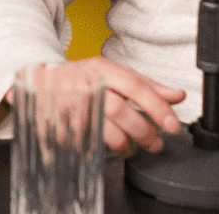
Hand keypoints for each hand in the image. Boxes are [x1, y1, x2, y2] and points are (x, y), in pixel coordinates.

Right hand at [10, 58, 186, 156]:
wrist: (40, 77)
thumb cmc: (84, 77)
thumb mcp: (115, 74)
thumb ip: (147, 86)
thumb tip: (178, 96)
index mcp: (102, 68)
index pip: (135, 86)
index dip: (155, 106)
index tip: (171, 124)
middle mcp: (86, 84)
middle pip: (119, 109)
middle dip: (142, 130)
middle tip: (155, 143)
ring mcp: (71, 103)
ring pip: (101, 128)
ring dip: (123, 143)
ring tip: (133, 148)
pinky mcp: (60, 121)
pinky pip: (85, 140)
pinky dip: (100, 148)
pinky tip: (108, 149)